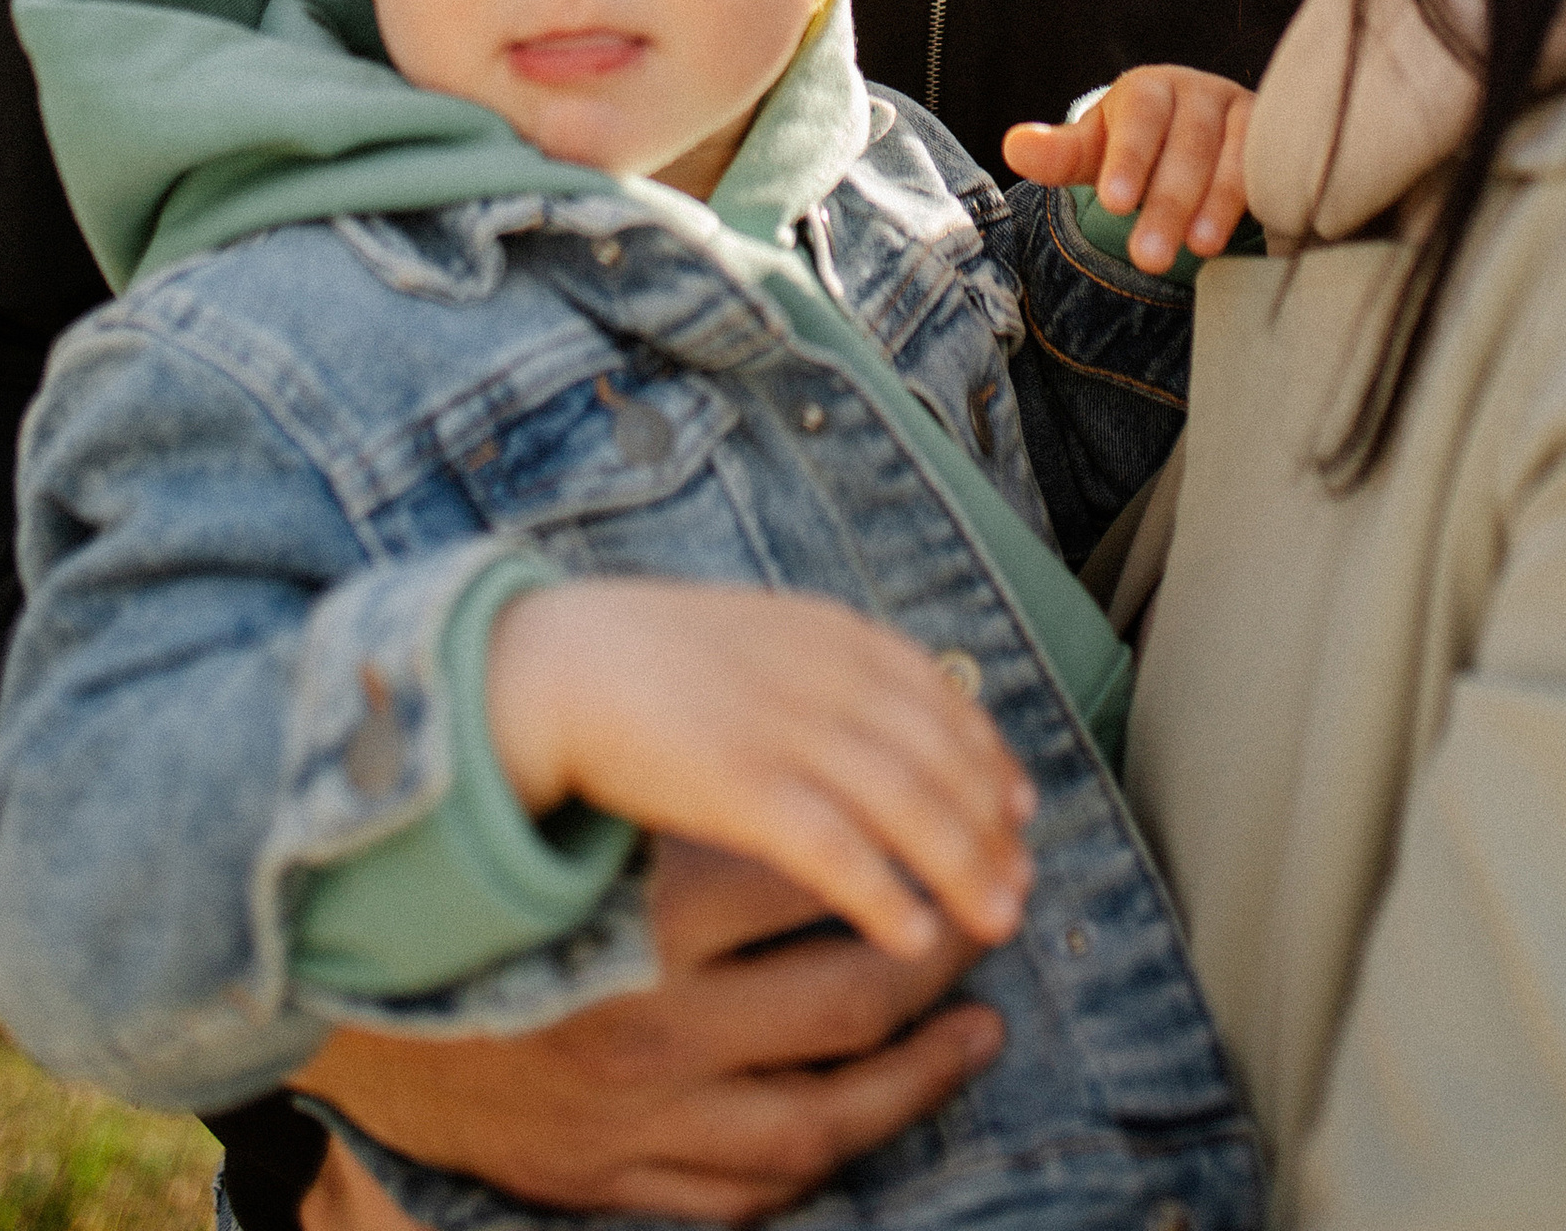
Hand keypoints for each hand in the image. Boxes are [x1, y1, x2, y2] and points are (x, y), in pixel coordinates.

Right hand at [296, 836, 1002, 1220]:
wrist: (349, 1003)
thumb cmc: (487, 892)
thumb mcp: (587, 826)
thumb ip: (695, 800)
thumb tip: (828, 756)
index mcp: (645, 917)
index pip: (817, 888)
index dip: (902, 864)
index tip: (953, 834)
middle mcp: (649, 1027)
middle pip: (844, 1009)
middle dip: (937, 972)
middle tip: (988, 928)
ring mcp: (636, 1124)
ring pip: (818, 1124)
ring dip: (915, 1081)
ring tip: (978, 1033)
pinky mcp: (614, 1184)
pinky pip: (746, 1198)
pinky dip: (822, 1164)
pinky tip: (874, 1120)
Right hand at [487, 581, 1033, 958]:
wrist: (542, 665)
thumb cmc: (632, 666)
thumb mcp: (744, 640)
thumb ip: (811, 669)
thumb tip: (879, 714)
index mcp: (821, 631)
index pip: (934, 692)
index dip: (984, 751)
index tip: (1020, 803)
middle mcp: (818, 671)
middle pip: (935, 752)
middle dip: (988, 820)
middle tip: (1024, 878)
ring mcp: (781, 725)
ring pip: (904, 803)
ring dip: (961, 864)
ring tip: (998, 919)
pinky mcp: (739, 784)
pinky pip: (832, 848)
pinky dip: (884, 890)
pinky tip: (914, 935)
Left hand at [1005, 65, 1253, 273]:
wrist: (1194, 136)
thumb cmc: (1136, 148)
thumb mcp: (1095, 150)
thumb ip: (1060, 153)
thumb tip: (1014, 147)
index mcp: (1149, 89)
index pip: (1140, 119)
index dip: (1129, 158)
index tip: (1114, 203)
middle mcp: (1199, 94)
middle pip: (1187, 144)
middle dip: (1168, 201)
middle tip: (1148, 257)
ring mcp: (1243, 113)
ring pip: (1235, 155)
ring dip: (1218, 203)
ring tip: (1199, 251)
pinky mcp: (1276, 140)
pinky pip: (1274, 164)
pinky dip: (1263, 194)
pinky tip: (1254, 230)